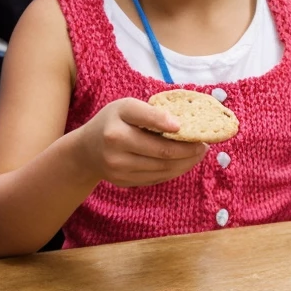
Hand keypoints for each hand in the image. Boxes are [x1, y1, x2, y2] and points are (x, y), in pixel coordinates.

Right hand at [75, 97, 206, 187]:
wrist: (86, 150)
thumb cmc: (111, 122)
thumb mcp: (124, 107)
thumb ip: (149, 112)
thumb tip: (180, 125)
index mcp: (117, 125)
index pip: (146, 121)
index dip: (167, 123)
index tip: (184, 126)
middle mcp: (116, 149)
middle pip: (162, 152)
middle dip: (188, 149)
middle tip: (204, 144)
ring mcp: (120, 169)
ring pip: (162, 168)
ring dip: (186, 162)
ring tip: (199, 153)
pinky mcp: (125, 182)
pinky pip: (157, 178)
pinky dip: (174, 170)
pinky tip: (184, 162)